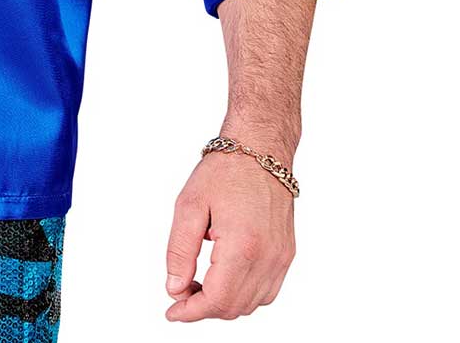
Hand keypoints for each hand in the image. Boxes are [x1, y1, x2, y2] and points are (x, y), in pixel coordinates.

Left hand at [164, 148, 296, 320]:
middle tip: (181, 293)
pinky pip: (267, 290)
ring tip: (199, 283)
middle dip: (204, 308)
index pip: (217, 301)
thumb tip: (175, 287)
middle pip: (234, 307)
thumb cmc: (226, 169)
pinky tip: (225, 276)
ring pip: (253, 303)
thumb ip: (179, 251)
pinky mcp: (286, 253)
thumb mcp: (189, 205)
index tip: (173, 311)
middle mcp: (268, 258)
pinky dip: (244, 293)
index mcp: (243, 246)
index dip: (191, 312)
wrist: (261, 148)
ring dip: (225, 302)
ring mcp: (281, 257)